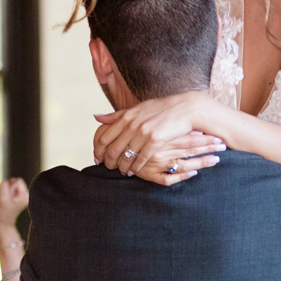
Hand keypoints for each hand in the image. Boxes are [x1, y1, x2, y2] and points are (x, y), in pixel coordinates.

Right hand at [0, 177, 29, 231]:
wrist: (4, 221)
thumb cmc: (3, 212)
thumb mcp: (2, 198)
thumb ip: (4, 186)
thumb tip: (6, 180)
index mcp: (25, 196)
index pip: (18, 181)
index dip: (10, 187)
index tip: (8, 197)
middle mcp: (26, 195)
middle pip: (16, 181)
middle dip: (9, 188)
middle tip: (8, 199)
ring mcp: (23, 195)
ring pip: (12, 184)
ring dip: (7, 190)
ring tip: (7, 200)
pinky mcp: (18, 196)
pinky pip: (11, 187)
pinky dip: (7, 192)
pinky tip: (7, 200)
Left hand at [93, 90, 225, 180]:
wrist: (184, 109)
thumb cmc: (160, 109)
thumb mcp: (137, 109)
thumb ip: (117, 115)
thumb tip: (96, 118)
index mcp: (126, 116)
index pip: (104, 137)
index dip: (98, 150)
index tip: (97, 158)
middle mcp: (132, 124)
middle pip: (113, 149)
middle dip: (109, 162)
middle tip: (108, 168)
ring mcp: (143, 133)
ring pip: (126, 156)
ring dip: (122, 166)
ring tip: (122, 171)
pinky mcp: (155, 140)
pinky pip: (141, 158)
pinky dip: (136, 167)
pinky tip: (134, 172)